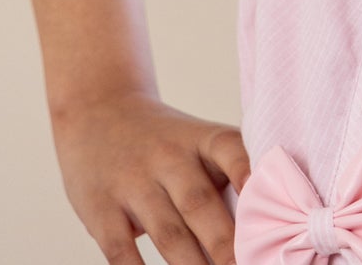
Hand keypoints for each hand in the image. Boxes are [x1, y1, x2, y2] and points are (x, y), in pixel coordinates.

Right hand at [53, 89, 250, 264]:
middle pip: (199, 203)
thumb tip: (263, 225)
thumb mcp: (196, 141)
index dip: (247, 172)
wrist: (98, 112)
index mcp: (200, 139)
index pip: (230, 148)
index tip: (263, 203)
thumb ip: (227, 174)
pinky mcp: (101, 208)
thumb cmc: (165, 142)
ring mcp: (132, 182)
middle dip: (225, 244)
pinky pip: (121, 250)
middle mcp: (168, 157)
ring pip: (168, 232)